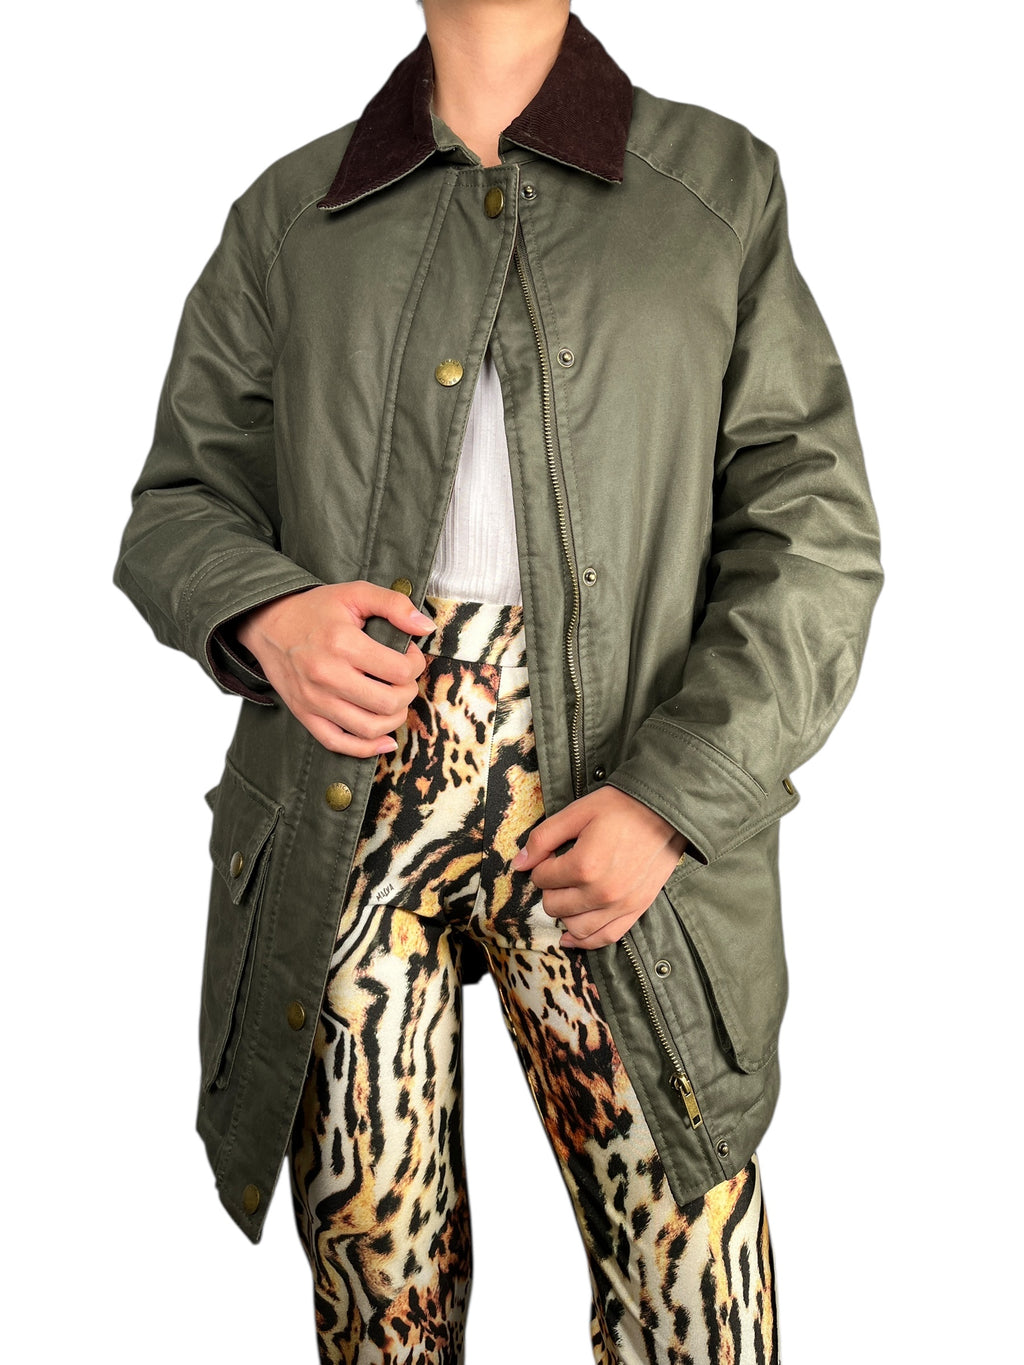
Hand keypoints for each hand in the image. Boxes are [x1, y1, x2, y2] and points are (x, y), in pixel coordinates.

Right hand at [235, 581, 433, 756]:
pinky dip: (366, 748)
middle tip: (403, 679)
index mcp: (342, 643)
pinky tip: (384, 740)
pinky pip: (339, 744)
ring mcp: (314, 700)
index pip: (399, 671)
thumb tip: (426, 627)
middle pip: (389, 702)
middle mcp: (327, 675)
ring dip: (394, 719)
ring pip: (370, 728)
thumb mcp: (355, 593)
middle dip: (408, 692)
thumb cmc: (315, 609)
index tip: (408, 657)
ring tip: (394, 701)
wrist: (268, 624)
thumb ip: (394, 604)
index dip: (415, 665)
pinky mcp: (304, 715)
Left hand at [511, 786, 687, 948]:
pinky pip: (605, 938)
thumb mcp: (577, 812)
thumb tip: (518, 864)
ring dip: (565, 913)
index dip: (542, 865)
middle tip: (560, 872)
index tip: (552, 855)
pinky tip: (571, 936)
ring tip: (568, 896)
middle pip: (554, 905)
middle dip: (550, 888)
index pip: (542, 878)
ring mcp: (620, 905)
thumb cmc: (621, 807)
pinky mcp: (636, 910)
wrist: (666, 812)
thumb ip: (544, 838)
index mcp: (584, 866)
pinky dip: (585, 940)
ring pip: (575, 927)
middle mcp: (601, 892)